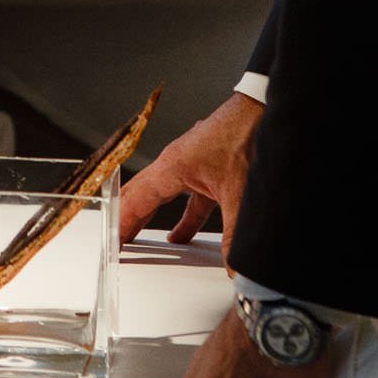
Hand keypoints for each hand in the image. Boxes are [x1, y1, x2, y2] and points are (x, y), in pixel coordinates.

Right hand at [116, 92, 261, 248]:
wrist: (262, 111)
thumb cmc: (244, 136)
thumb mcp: (239, 195)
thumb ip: (234, 235)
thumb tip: (233, 266)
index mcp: (172, 167)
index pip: (137, 201)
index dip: (123, 223)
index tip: (114, 242)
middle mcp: (174, 164)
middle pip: (140, 196)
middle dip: (128, 220)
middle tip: (117, 242)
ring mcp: (188, 164)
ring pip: (160, 195)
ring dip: (150, 217)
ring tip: (140, 239)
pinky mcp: (203, 167)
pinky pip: (184, 197)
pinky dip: (180, 216)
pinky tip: (183, 234)